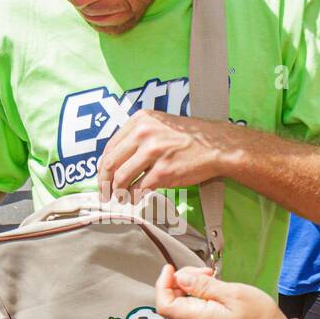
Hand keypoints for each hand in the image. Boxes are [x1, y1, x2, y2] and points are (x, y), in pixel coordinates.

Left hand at [96, 110, 231, 199]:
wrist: (217, 146)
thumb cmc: (189, 138)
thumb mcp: (159, 126)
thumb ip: (137, 138)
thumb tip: (115, 162)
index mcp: (140, 120)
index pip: (110, 146)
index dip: (103, 166)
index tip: (102, 177)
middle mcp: (144, 133)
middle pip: (111, 163)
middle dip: (104, 182)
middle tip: (104, 193)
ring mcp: (154, 152)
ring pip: (122, 177)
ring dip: (118, 192)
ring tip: (120, 198)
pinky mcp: (163, 171)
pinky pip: (139, 188)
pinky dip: (135, 196)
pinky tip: (136, 198)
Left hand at [154, 265, 289, 318]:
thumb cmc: (257, 317)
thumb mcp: (231, 293)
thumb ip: (203, 285)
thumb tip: (180, 277)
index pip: (164, 304)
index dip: (163, 284)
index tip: (171, 268)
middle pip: (173, 300)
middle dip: (182, 279)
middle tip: (205, 270)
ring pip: (183, 301)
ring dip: (192, 284)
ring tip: (213, 276)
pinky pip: (194, 306)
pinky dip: (200, 292)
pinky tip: (215, 287)